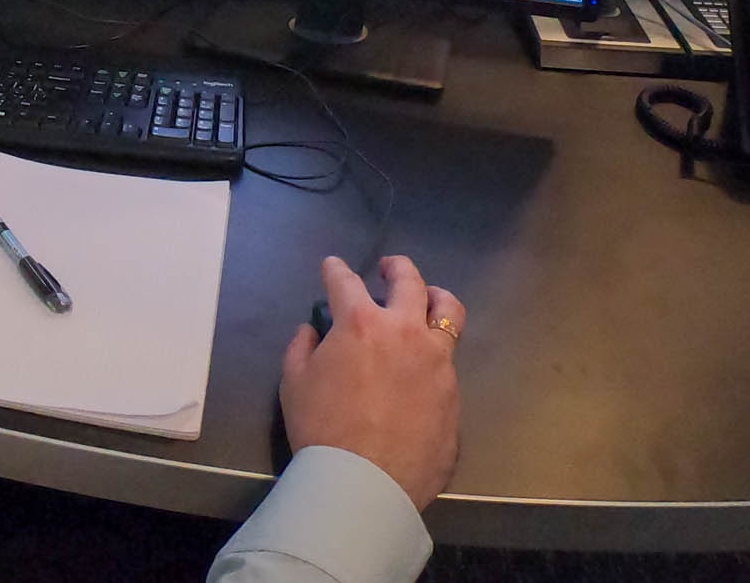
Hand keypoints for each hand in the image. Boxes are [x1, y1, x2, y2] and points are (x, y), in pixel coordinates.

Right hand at [280, 254, 462, 511]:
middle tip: (388, 269)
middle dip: (396, 268)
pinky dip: (434, 354)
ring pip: (449, 313)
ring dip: (435, 299)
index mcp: (362, 323)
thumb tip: (314, 331)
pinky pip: (448, 362)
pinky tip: (423, 368)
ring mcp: (437, 362)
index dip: (335, 270)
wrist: (366, 483)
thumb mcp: (294, 383)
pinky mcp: (454, 393)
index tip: (332, 266)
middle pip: (409, 282)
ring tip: (429, 299)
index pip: (345, 282)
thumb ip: (302, 348)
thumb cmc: (322, 429)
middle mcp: (406, 331)